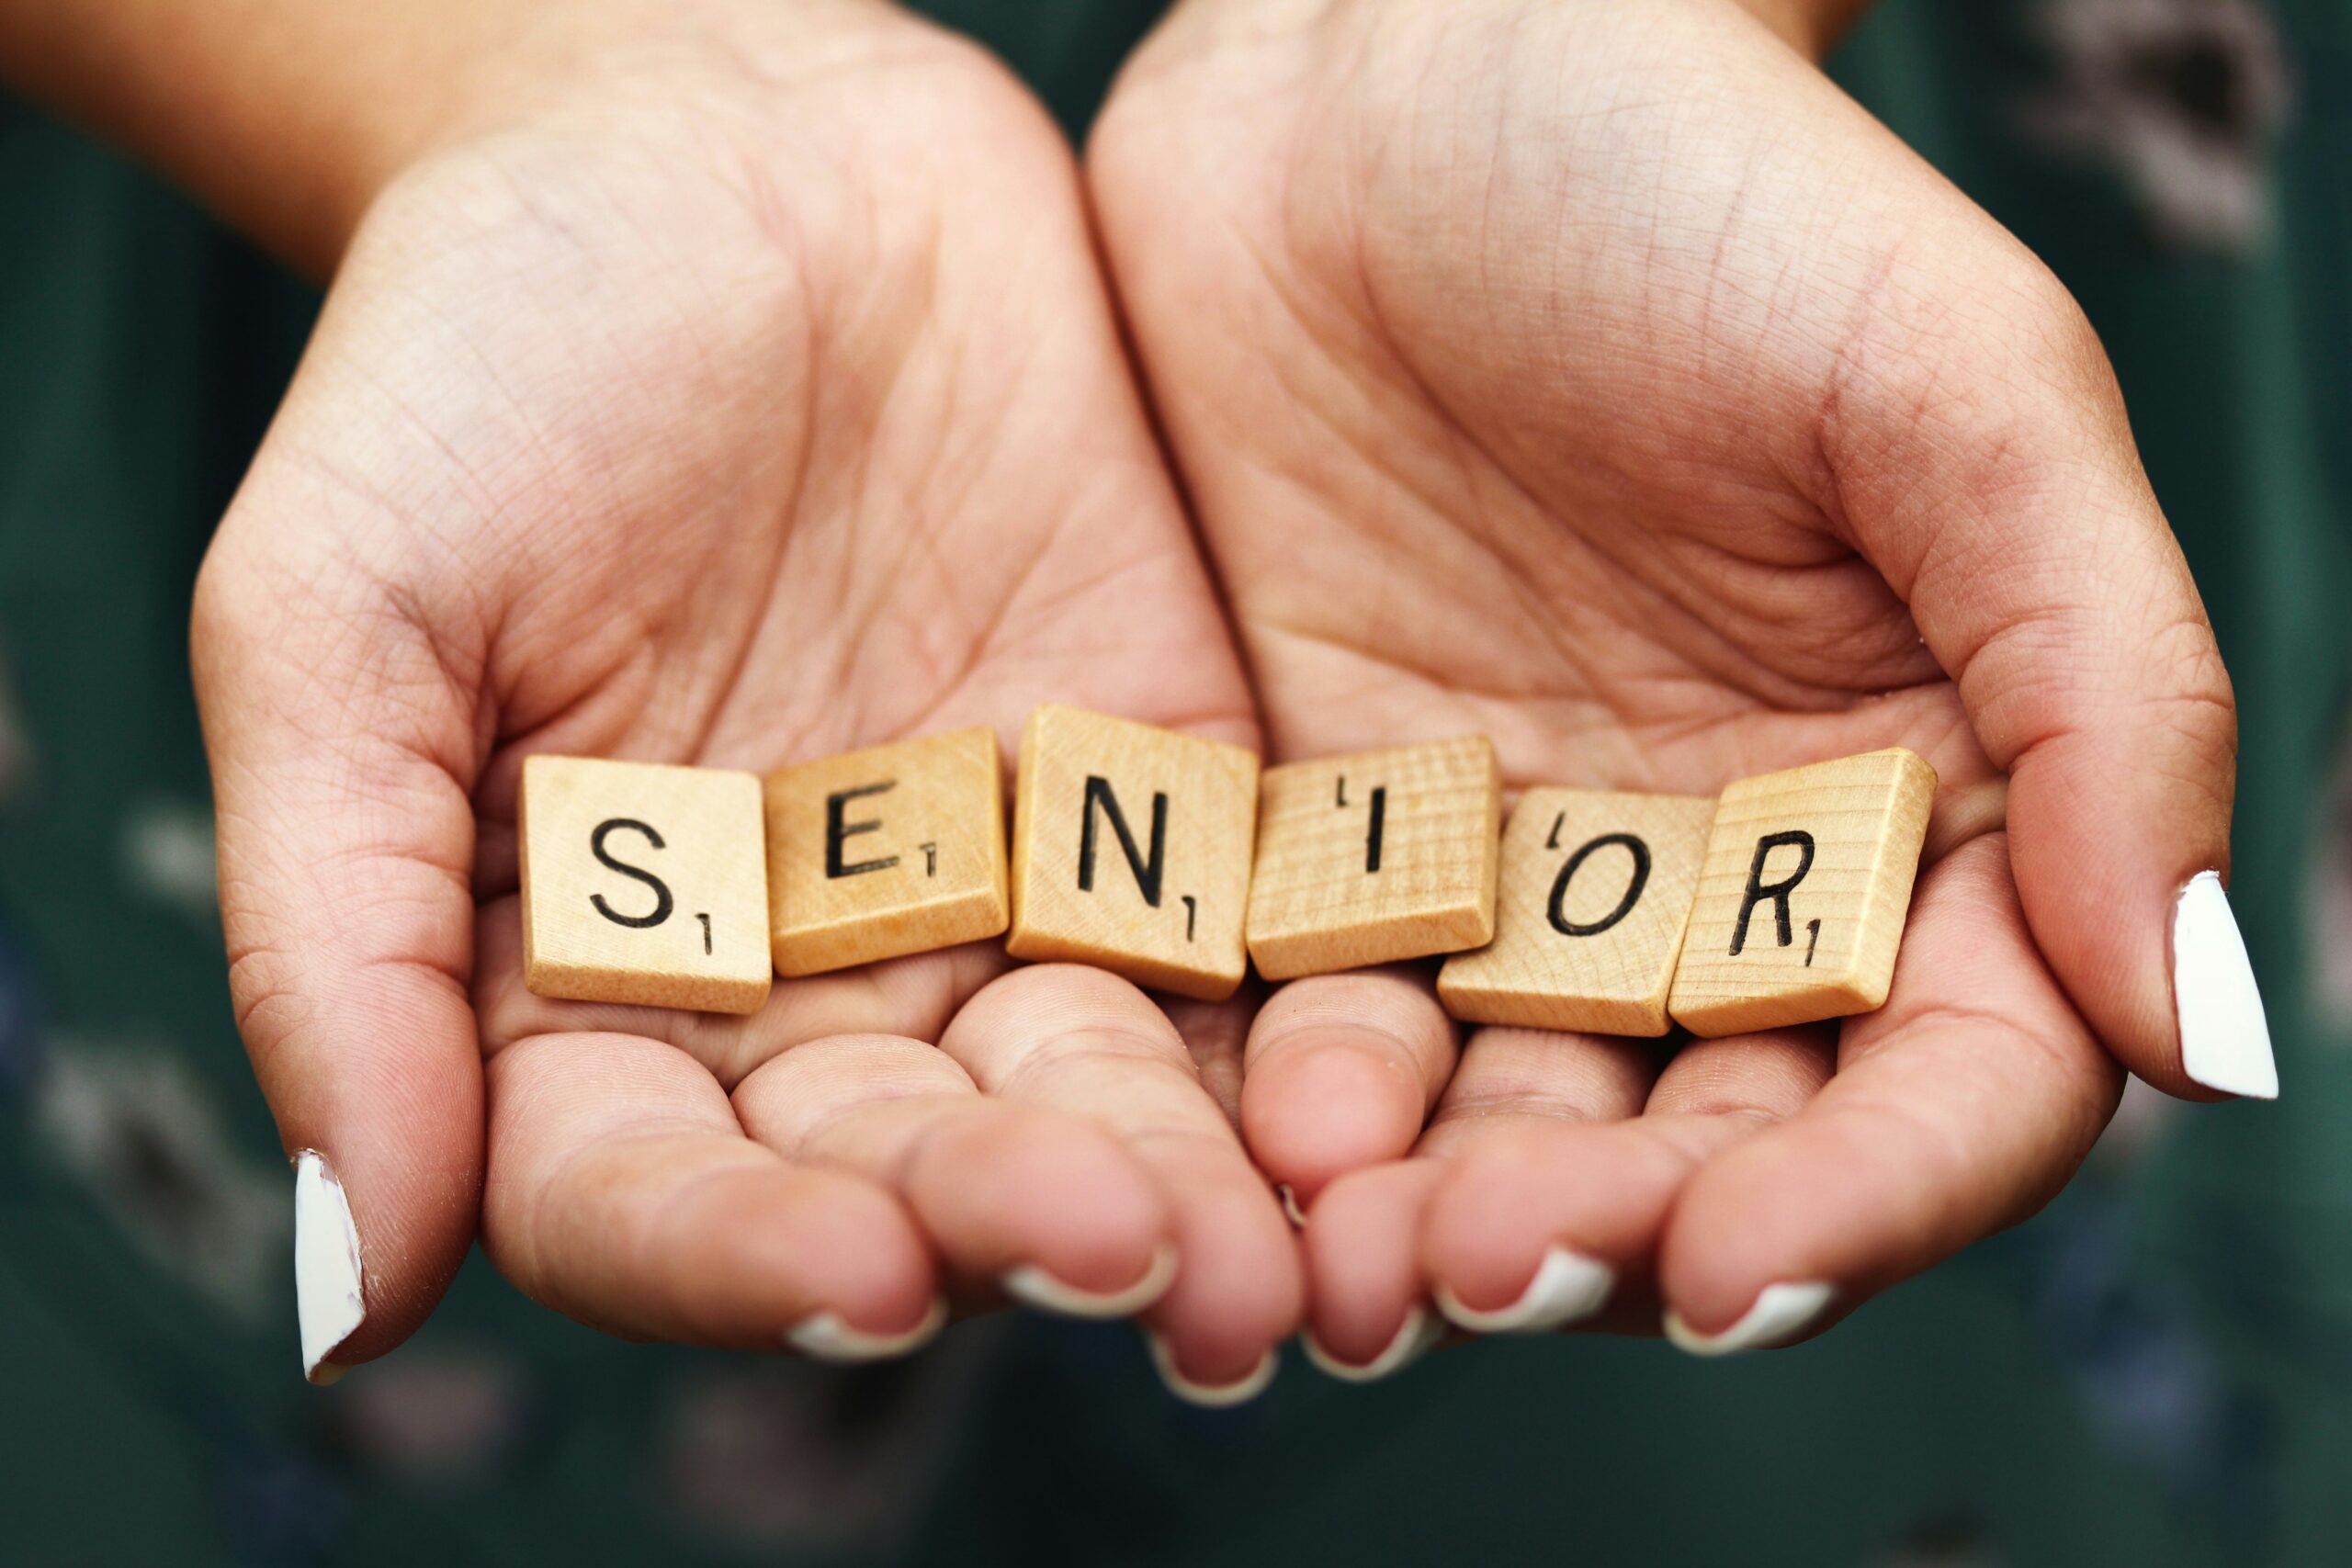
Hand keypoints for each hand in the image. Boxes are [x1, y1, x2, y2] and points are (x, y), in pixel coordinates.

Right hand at [191, 0, 1295, 1386]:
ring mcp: (994, 891)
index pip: (644, 1192)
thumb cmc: (474, 364)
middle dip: (1015, 1220)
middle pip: (905, 1164)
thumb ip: (341, 942)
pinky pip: (1236, 926)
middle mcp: (801, 985)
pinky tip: (1374, 1074)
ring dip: (1184, 1166)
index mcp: (582, 992)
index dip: (743, 1251)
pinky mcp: (1158, 788)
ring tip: (1270, 1234)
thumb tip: (347, 1295)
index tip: (864, 1269)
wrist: (717, 139)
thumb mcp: (338, 622)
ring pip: (1092, 1079)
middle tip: (1135, 1258)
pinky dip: (1301, 1011)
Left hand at [1090, 0, 2250, 1364]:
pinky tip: (1229, 1142)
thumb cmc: (1707, 189)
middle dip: (1603, 1235)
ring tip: (1344, 1263)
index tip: (1738, 1270)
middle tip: (1483, 1274)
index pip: (1943, 1081)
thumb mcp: (1957, 392)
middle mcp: (1718, 876)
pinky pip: (1301, 1008)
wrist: (1391, 66)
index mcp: (1923, 805)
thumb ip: (2105, 692)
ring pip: (1491, 1115)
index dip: (1862, 1202)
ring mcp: (1506, 872)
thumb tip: (2194, 1032)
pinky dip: (1274, 1099)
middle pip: (1700, 1139)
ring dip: (1424, 1215)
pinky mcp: (1313, 835)